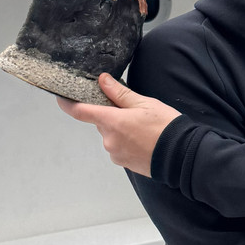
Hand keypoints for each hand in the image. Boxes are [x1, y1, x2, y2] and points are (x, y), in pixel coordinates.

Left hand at [57, 73, 179, 176]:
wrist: (182, 156)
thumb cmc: (166, 127)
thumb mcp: (145, 104)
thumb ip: (120, 93)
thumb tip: (102, 80)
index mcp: (112, 122)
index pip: (80, 111)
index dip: (67, 103)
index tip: (62, 98)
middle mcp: (109, 139)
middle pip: (101, 122)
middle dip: (112, 116)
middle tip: (134, 112)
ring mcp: (115, 153)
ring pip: (111, 135)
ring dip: (121, 130)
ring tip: (144, 129)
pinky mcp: (124, 163)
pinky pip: (119, 148)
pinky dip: (127, 142)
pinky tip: (144, 141)